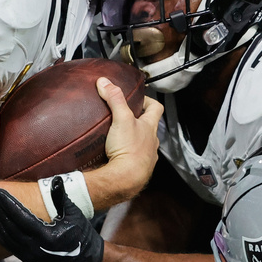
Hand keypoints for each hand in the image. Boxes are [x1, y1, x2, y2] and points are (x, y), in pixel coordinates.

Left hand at [0, 176, 103, 261]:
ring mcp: (29, 256)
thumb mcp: (73, 213)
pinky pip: (7, 244)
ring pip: (5, 237)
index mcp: (47, 237)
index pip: (21, 218)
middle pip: (10, 227)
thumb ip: (61, 196)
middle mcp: (35, 249)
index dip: (8, 204)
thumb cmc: (80, 232)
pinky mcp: (26, 258)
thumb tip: (56, 179)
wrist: (84, 259)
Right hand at [99, 78, 161, 197]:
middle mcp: (151, 142)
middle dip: (137, 119)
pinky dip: (126, 154)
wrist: (126, 179)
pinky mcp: (137, 169)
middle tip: (122, 115)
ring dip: (132, 138)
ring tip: (116, 135)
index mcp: (150, 127)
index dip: (148, 100)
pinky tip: (114, 154)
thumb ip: (114, 99)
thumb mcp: (121, 119)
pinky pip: (133, 158)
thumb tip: (105, 82)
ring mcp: (146, 156)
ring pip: (142, 143)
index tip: (136, 98)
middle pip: (148, 126)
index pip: (156, 108)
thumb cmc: (129, 149)